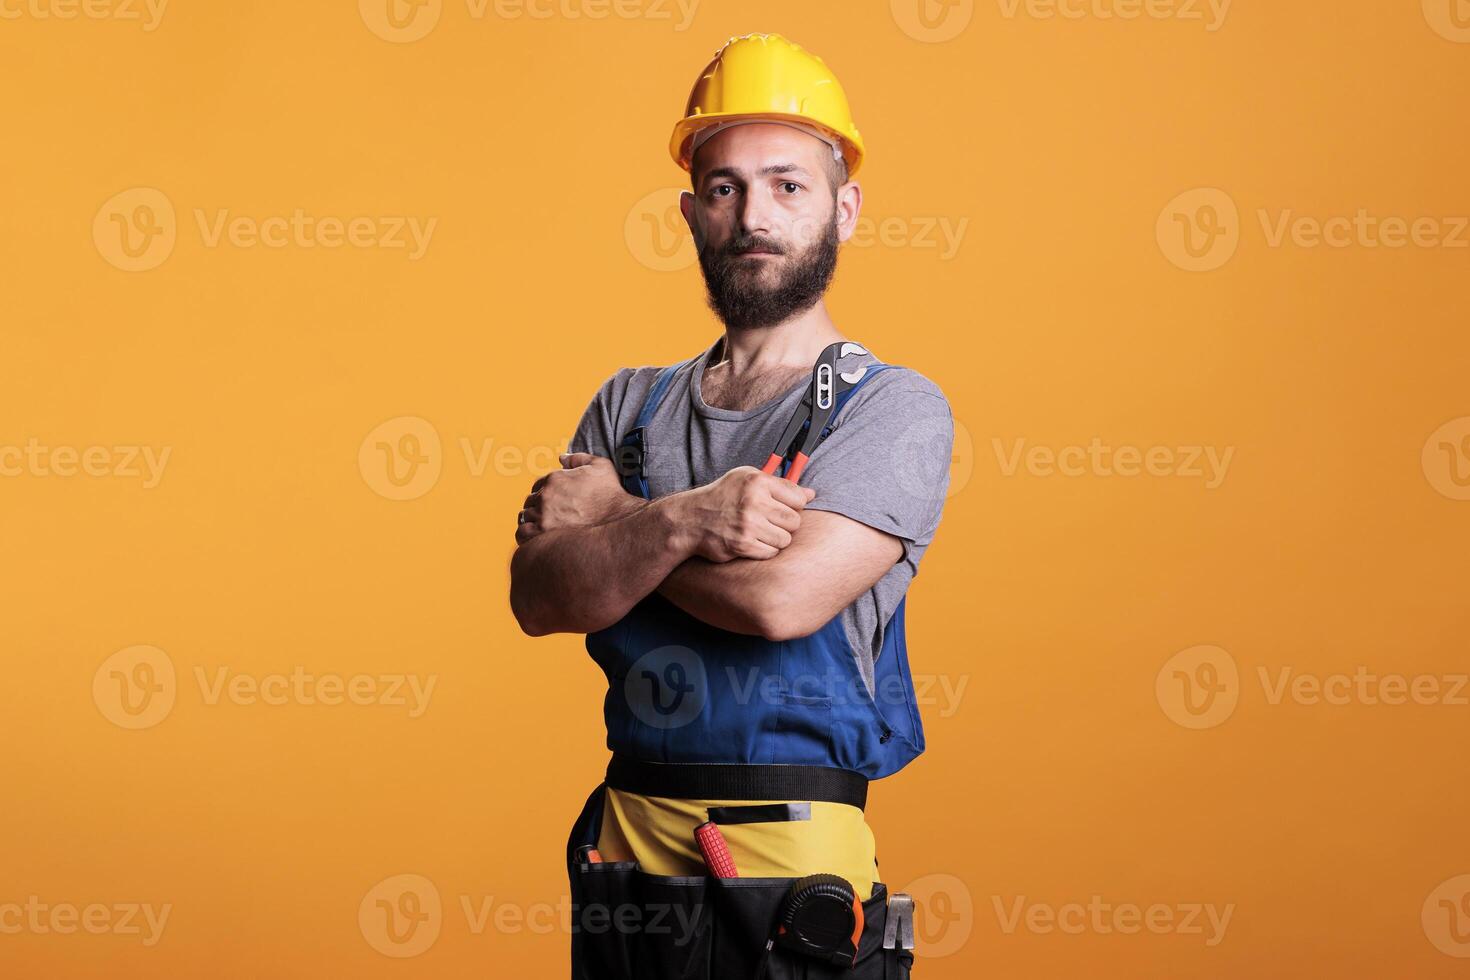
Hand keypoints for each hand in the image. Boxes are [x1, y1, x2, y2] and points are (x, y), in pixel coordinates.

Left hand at [516, 453, 639, 544]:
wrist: (619, 524)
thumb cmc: (612, 496)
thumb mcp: (601, 467)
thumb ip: (579, 458)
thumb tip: (561, 457)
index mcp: (555, 478)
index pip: (539, 485)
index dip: (547, 494)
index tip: (557, 504)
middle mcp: (545, 496)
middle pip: (531, 501)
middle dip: (540, 507)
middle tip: (554, 518)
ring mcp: (542, 516)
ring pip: (525, 517)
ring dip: (533, 521)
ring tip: (547, 529)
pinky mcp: (541, 535)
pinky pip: (522, 533)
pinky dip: (527, 535)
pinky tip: (539, 539)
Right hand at [674, 466, 814, 561]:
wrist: (691, 519)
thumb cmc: (722, 497)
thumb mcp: (747, 478)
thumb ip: (780, 485)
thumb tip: (811, 494)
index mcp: (758, 481)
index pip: (799, 498)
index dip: (794, 505)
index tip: (783, 507)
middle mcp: (754, 502)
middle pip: (794, 521)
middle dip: (784, 524)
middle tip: (769, 522)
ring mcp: (748, 524)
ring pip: (785, 539)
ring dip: (775, 539)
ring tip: (760, 532)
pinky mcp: (743, 544)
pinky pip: (771, 552)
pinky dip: (765, 550)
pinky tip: (753, 541)